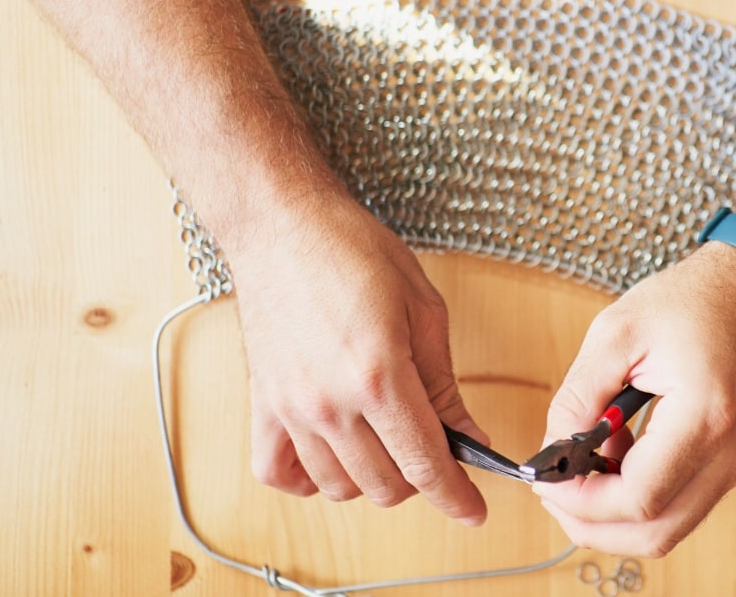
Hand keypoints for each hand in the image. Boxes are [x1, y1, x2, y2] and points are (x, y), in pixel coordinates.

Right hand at [230, 188, 488, 525]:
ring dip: (373, 479)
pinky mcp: (263, 404)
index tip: (473, 511)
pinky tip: (334, 455)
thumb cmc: (353, 251)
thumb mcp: (424, 311)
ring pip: (340, 487)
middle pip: (386, 486)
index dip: (456, 496)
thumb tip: (469, 437)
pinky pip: (280, 474)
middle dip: (421, 481)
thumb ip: (444, 386)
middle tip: (434, 451)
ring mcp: (292, 409)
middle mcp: (331, 403)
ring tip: (388, 445)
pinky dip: (310, 479)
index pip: (425, 464)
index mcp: (380, 376)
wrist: (282, 225)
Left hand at [535, 243, 735, 555]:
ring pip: (671, 529)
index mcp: (707, 416)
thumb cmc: (692, 300)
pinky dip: (643, 499)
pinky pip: (685, 505)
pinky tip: (619, 458)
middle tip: (554, 492)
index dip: (583, 502)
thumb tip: (551, 455)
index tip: (546, 480)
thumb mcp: (616, 334)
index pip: (639, 498)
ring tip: (585, 469)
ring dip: (617, 515)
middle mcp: (734, 452)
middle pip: (657, 532)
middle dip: (594, 524)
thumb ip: (578, 400)